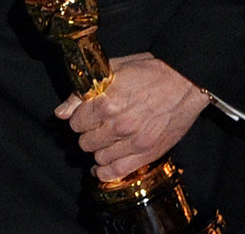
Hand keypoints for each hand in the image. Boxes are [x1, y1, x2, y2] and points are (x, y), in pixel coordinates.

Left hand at [54, 52, 208, 182]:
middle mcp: (118, 125)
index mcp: (107, 102)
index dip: (77, 118)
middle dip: (86, 134)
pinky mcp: (148, 153)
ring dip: (97, 150)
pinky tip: (101, 167)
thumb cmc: (148, 71)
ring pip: (99, 157)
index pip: (76, 122)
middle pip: (86, 141)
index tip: (83, 115)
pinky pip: (118, 172)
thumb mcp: (110, 70)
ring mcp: (134, 142)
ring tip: (102, 141)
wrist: (184, 81)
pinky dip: (105, 173)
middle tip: (93, 127)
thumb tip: (60, 112)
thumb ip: (82, 92)